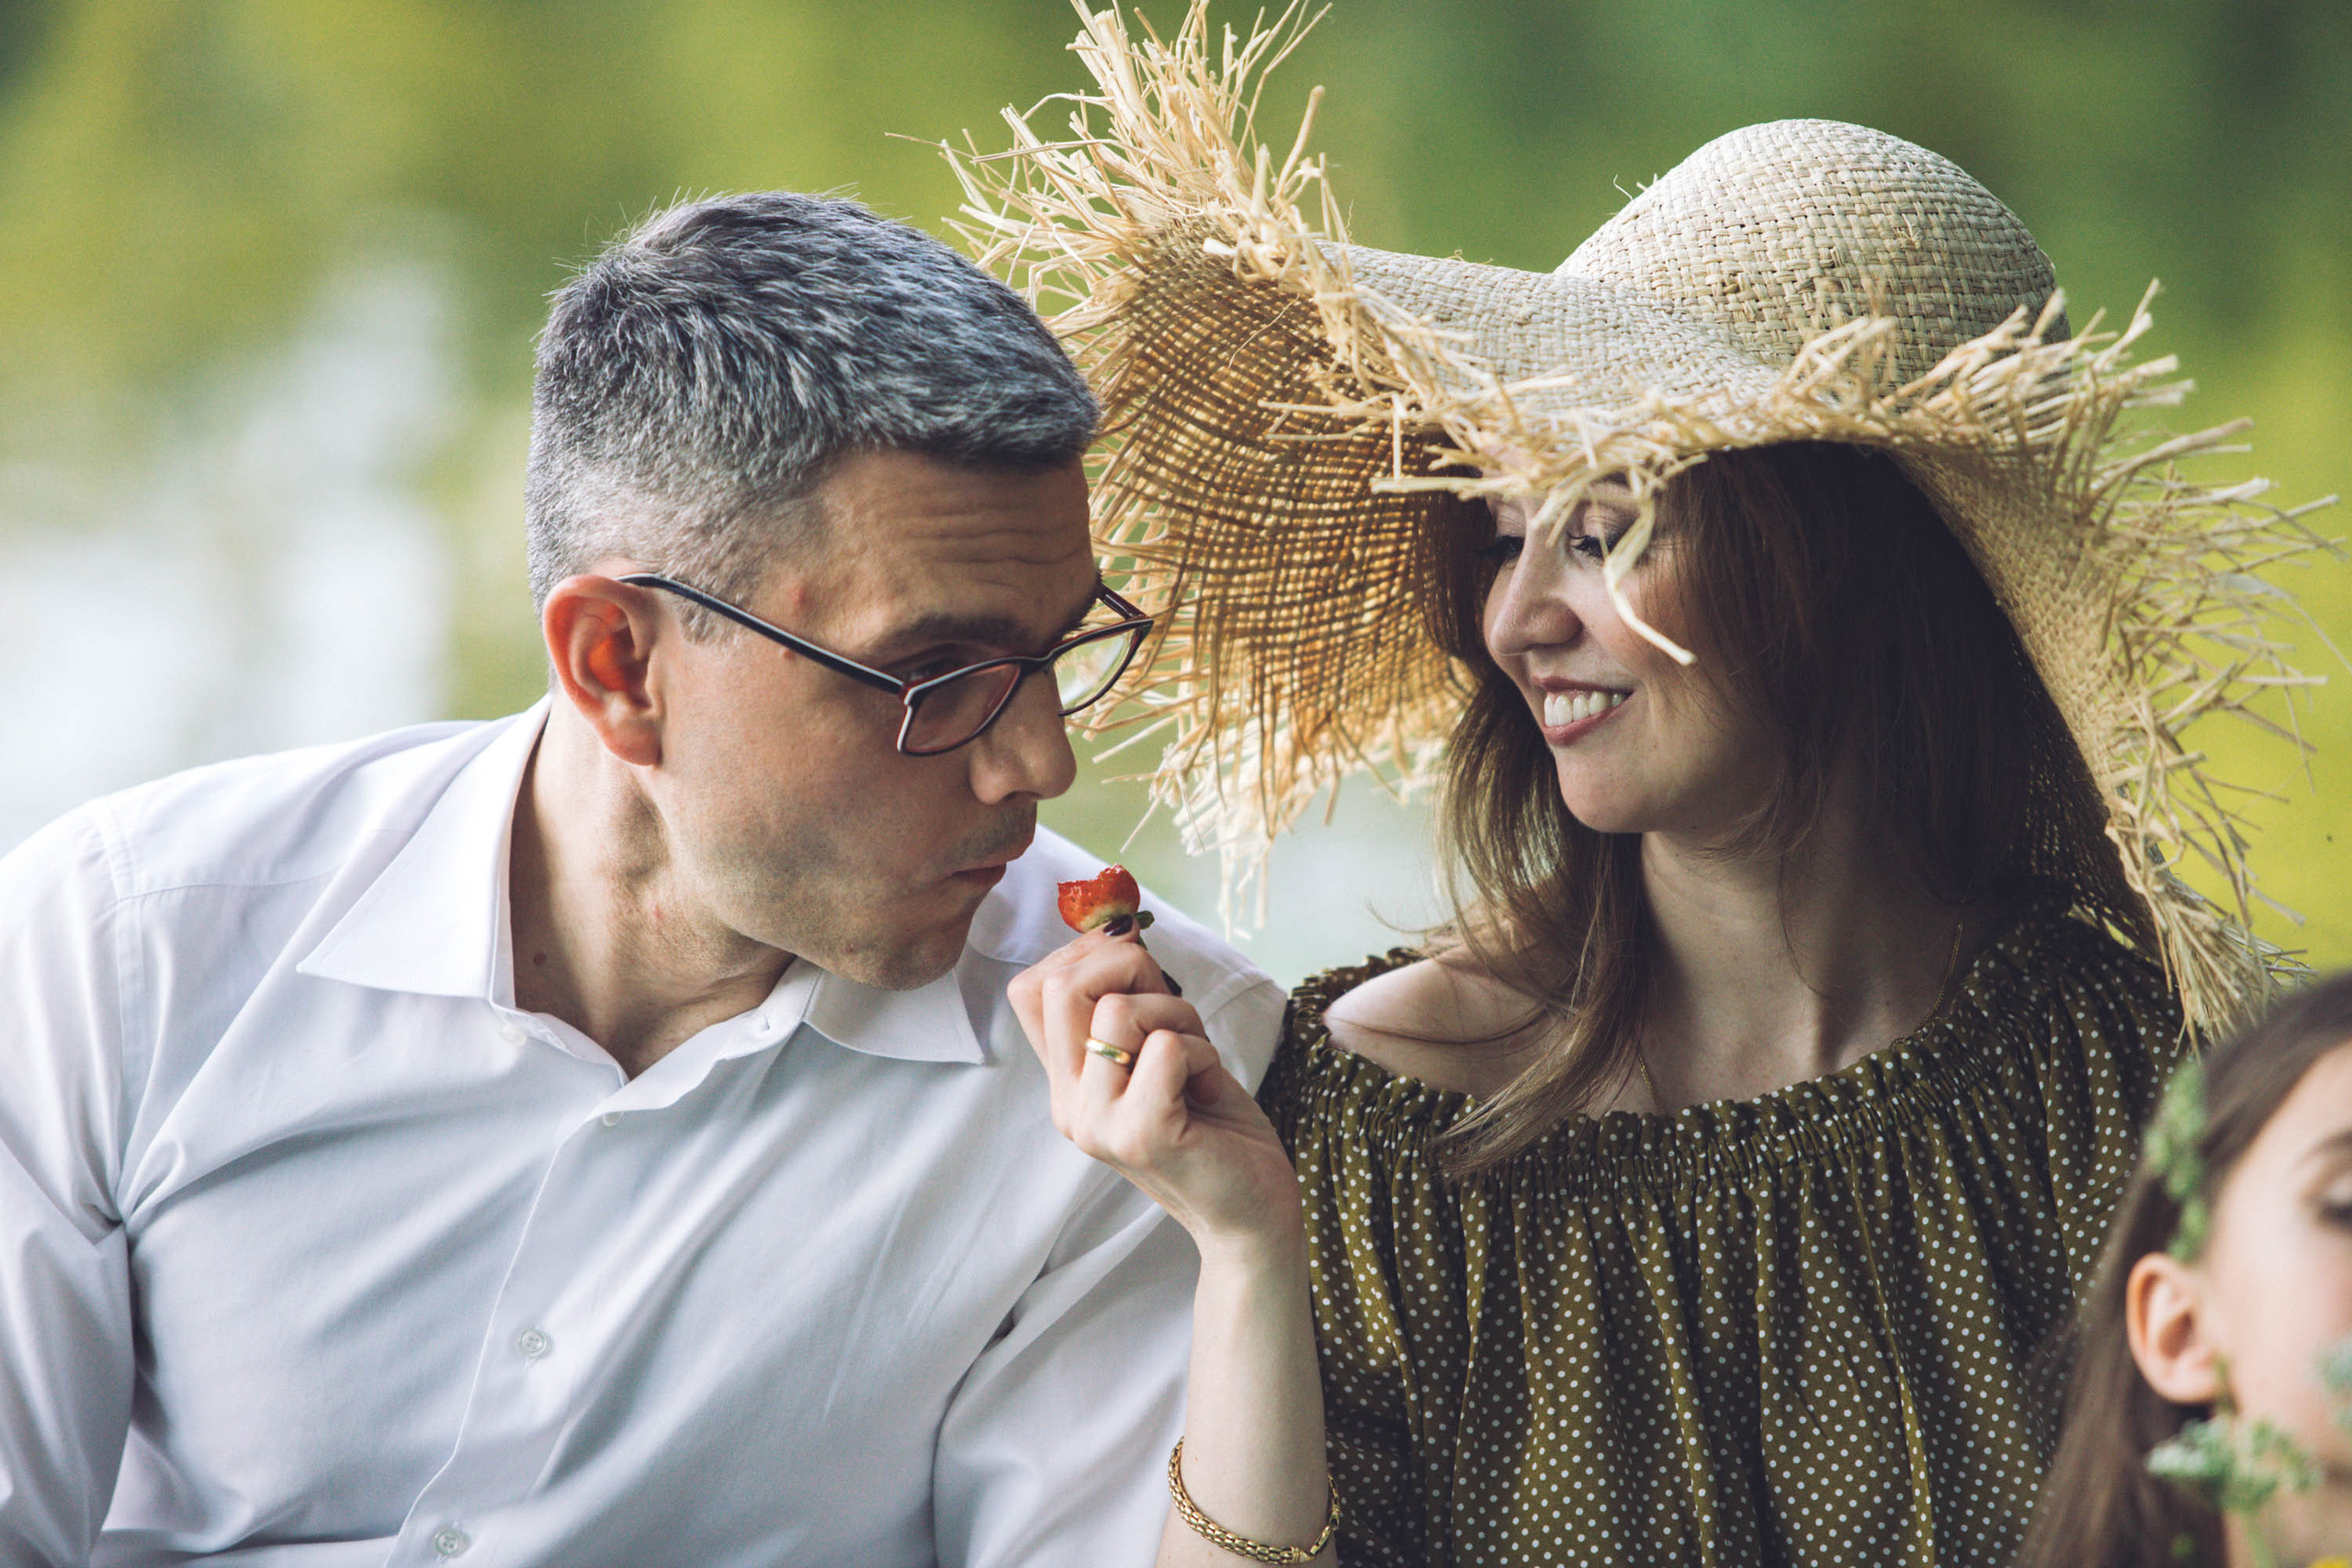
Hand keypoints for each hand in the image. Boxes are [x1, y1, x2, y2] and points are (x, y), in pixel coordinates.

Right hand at [1008, 929, 1301, 1260]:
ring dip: (1178, 1017)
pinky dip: (1202, 1051)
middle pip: (1061, 985)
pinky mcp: (1141, 1134)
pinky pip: (1166, 1047)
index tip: (1135, 965)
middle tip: (1170, 1009)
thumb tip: (1117, 929)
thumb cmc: (1213, 1125)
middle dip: (1129, 968)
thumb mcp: (1161, 1048)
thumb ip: (1132, 1000)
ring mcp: (1098, 1123)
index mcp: (1066, 1081)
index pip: (1029, 988)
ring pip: (1119, 1011)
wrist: (1252, 1213)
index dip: (1082, 953)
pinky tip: (1208, 1088)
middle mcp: (1068, 1104)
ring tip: (1196, 1061)